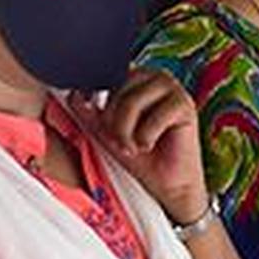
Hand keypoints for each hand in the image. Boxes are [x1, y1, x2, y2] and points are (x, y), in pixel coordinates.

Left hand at [71, 69, 208, 223]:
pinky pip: (154, 118)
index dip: (97, 101)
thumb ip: (89, 111)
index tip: (100, 126)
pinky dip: (146, 139)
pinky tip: (150, 146)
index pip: (107, 77)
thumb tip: (73, 94)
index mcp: (136, 76)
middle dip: (112, 123)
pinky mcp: (185, 105)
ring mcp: (173, 88)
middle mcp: (155, 76)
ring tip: (133, 148)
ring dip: (126, 132)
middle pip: (118, 89)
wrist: (166, 182)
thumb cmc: (140, 156)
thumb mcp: (106, 131)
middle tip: (120, 144)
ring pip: (132, 103)